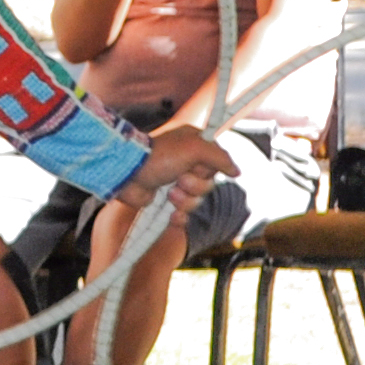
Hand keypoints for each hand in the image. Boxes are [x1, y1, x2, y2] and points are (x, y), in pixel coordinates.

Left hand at [116, 122, 236, 212]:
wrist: (128, 174)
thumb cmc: (159, 156)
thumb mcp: (194, 148)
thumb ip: (220, 157)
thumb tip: (236, 171)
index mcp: (194, 148)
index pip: (217, 164)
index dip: (210, 169)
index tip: (199, 167)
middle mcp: (186, 165)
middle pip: (208, 184)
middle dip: (195, 185)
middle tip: (179, 178)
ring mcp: (175, 183)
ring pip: (196, 200)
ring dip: (184, 199)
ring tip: (169, 192)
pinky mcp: (165, 201)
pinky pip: (184, 214)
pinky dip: (179, 216)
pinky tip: (172, 213)